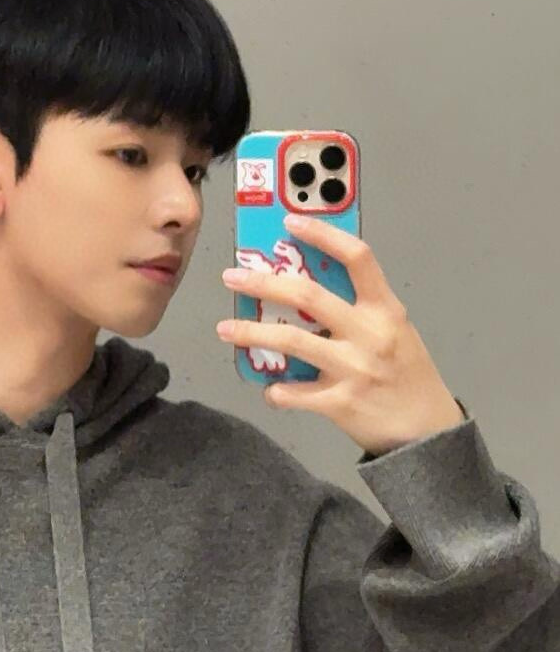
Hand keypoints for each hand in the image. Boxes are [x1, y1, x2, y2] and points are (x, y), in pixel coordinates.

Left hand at [215, 211, 465, 456]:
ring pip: (291, 342)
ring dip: (251, 334)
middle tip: (233, 276)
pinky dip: (275, 391)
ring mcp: (353, 369)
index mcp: (386, 310)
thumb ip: (359, 310)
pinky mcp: (340, 403)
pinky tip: (268, 388)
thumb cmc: (407, 375)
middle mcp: (369, 334)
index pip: (357, 258)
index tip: (290, 221)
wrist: (427, 430)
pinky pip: (294, 394)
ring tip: (225, 329)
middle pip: (309, 297)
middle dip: (264, 282)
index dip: (323, 234)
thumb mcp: (395, 332)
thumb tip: (306, 290)